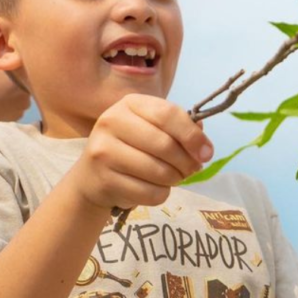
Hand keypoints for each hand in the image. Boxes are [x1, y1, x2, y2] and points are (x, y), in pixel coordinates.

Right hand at [66, 94, 213, 212]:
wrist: (91, 177)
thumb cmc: (130, 147)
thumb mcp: (152, 128)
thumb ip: (179, 129)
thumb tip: (204, 145)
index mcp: (130, 104)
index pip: (168, 114)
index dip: (192, 135)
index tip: (207, 153)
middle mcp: (112, 122)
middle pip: (165, 145)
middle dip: (187, 162)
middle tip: (192, 169)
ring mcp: (103, 151)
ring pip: (159, 172)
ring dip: (175, 179)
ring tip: (172, 178)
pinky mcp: (103, 180)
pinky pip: (148, 193)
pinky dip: (160, 194)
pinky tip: (153, 188)